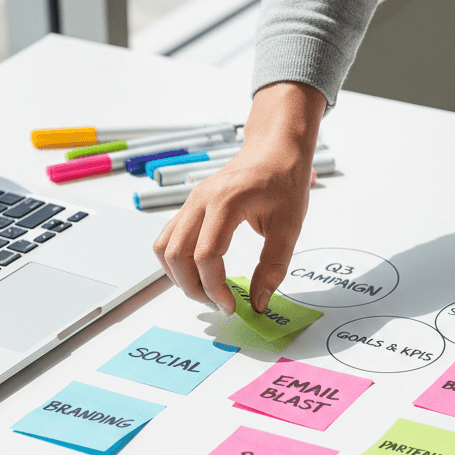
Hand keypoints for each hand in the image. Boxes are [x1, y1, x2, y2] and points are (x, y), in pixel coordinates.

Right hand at [154, 82, 325, 314]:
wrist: (274, 148)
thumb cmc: (284, 179)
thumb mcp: (290, 226)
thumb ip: (273, 266)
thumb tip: (260, 301)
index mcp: (226, 201)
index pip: (206, 255)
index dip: (214, 288)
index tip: (231, 306)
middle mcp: (200, 200)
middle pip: (176, 254)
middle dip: (193, 288)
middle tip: (218, 305)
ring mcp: (190, 201)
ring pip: (164, 247)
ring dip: (179, 276)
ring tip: (206, 292)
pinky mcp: (189, 206)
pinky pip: (168, 237)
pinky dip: (176, 261)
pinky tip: (198, 273)